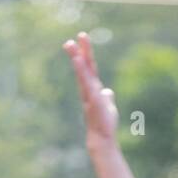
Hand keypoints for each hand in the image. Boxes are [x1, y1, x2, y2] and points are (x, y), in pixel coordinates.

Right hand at [64, 31, 118, 151]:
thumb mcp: (108, 106)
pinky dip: (82, 72)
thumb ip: (107, 96)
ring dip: (77, 59)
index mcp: (93, 89)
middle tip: (69, 41)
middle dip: (77, 53)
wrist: (102, 139)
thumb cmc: (104, 124)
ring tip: (70, 46)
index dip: (86, 53)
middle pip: (83, 68)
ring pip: (82, 74)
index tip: (81, 38)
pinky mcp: (93, 100)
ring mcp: (89, 95)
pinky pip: (87, 83)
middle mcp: (89, 90)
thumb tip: (108, 91)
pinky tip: (78, 61)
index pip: (90, 68)